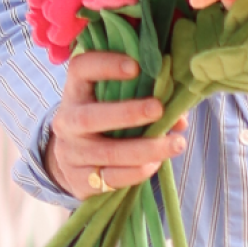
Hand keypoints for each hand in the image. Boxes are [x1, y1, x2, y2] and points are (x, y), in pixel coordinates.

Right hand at [47, 47, 184, 200]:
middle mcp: (67, 122)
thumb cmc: (103, 124)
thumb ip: (144, 101)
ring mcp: (71, 154)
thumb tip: (180, 118)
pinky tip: (156, 163)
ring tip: (176, 143)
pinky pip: (111, 178)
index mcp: (75, 92)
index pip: (80, 69)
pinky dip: (137, 171)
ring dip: (146, 148)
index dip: (105, 65)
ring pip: (107, 153)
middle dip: (127, 113)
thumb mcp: (112, 105)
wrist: (71, 164)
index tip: (136, 67)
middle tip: (159, 109)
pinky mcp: (81, 181)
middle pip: (90, 117)